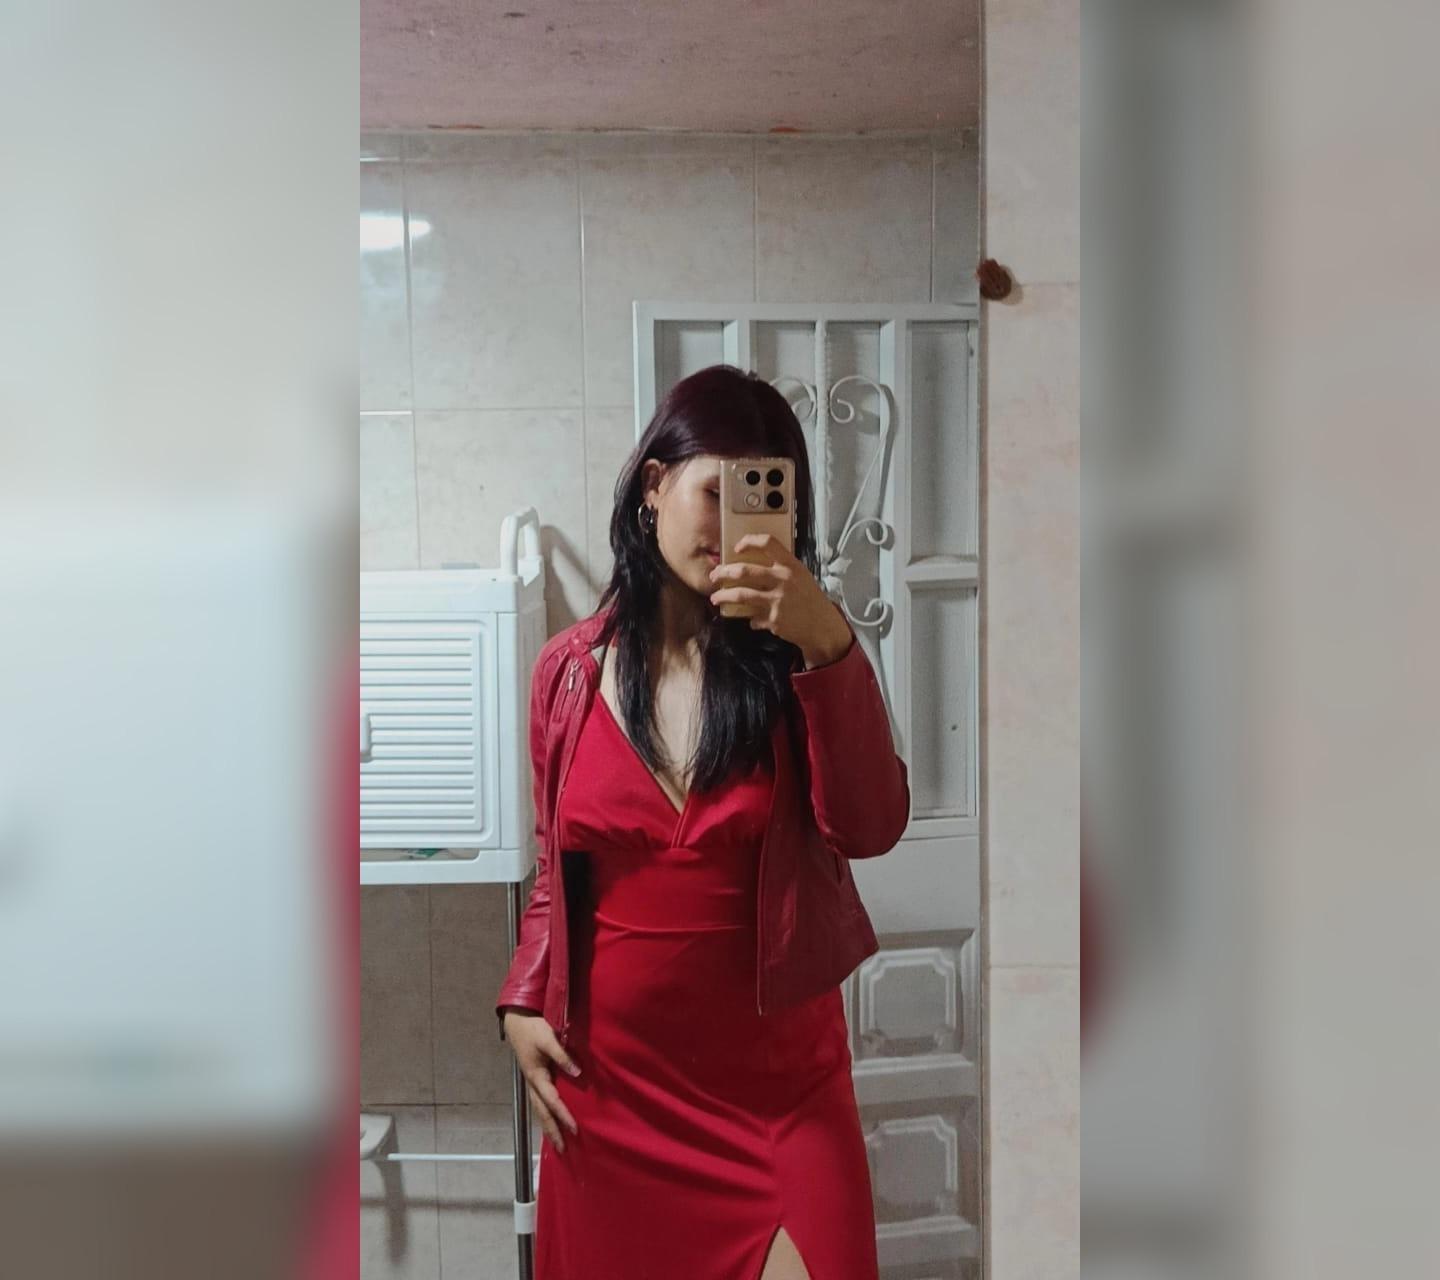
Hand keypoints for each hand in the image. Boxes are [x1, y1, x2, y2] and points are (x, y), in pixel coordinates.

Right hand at [501, 1008, 581, 1152]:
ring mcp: (532, 1082)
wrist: (517, 1020)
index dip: (563, 1115)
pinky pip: (540, 1101)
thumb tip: (577, 1072)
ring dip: (548, 1126)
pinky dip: (546, 1114)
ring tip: (557, 1142)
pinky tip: (551, 1120)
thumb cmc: (533, 1029)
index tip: (575, 1129)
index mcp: (536, 1076)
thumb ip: (562, 1056)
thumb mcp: (548, 1039)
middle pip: (542, 1113)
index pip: (552, 1101)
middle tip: (563, 1149)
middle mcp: (533, 1083)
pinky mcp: (534, 1078)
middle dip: (552, 1131)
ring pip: (539, 1109)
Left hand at [707, 533, 852, 667]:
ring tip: (715, 598)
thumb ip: (780, 569)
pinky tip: (750, 620)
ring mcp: (777, 600)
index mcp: (790, 565)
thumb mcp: (800, 576)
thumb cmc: (809, 599)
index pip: (767, 543)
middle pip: (744, 571)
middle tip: (715, 576)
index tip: (737, 547)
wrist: (822, 626)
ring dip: (724, 596)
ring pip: (741, 595)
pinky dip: (749, 619)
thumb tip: (752, 565)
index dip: (749, 542)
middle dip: (724, 573)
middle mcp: (783, 580)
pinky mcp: (773, 619)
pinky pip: (752, 617)